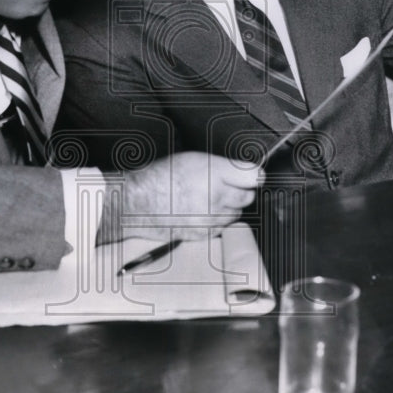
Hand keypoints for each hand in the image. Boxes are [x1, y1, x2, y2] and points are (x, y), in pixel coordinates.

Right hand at [108, 152, 262, 241]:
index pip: (252, 176)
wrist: (139, 203)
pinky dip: (217, 221)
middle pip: (247, 197)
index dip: (253, 175)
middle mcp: (215, 196)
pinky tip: (202, 211)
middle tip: (223, 185)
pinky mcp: (204, 233)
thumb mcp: (194, 159)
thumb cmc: (161, 179)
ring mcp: (210, 218)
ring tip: (208, 198)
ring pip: (236, 214)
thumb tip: (248, 173)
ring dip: (229, 207)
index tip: (252, 176)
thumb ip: (225, 166)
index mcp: (213, 172)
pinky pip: (222, 227)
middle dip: (239, 190)